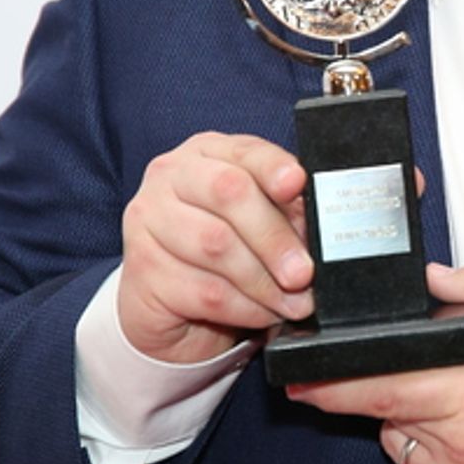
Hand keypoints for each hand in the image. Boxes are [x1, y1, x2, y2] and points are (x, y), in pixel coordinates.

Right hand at [118, 132, 313, 365]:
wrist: (172, 307)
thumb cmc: (224, 254)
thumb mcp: (260, 225)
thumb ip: (286, 214)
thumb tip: (321, 224)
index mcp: (207, 153)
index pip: (244, 150)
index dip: (272, 167)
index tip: (297, 184)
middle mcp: (170, 177)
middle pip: (229, 192)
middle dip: (274, 236)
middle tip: (304, 272)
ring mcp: (148, 220)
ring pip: (217, 245)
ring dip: (265, 280)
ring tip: (293, 302)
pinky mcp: (142, 269)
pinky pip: (205, 290)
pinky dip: (246, 307)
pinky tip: (264, 313)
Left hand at [286, 261, 463, 463]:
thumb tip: (434, 280)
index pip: (379, 385)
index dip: (330, 382)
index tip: (296, 377)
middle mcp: (461, 443)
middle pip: (383, 417)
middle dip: (360, 397)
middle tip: (335, 384)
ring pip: (404, 447)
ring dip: (409, 425)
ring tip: (455, 404)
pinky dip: (434, 458)